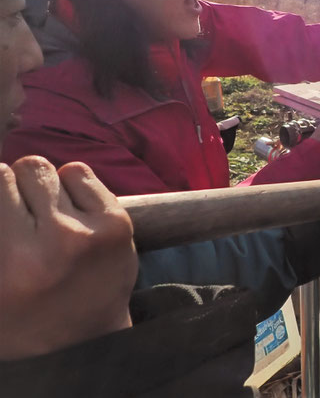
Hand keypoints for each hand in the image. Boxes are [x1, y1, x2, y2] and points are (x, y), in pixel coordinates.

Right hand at [0, 157, 136, 359]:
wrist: (81, 341)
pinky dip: (71, 187)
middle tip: (22, 213)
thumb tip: (0, 176)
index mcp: (11, 261)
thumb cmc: (20, 312)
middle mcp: (53, 244)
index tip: (4, 206)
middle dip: (18, 185)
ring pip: (54, 170)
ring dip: (46, 188)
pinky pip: (80, 174)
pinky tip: (70, 213)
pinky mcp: (118, 224)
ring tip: (46, 216)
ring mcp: (91, 232)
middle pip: (27, 168)